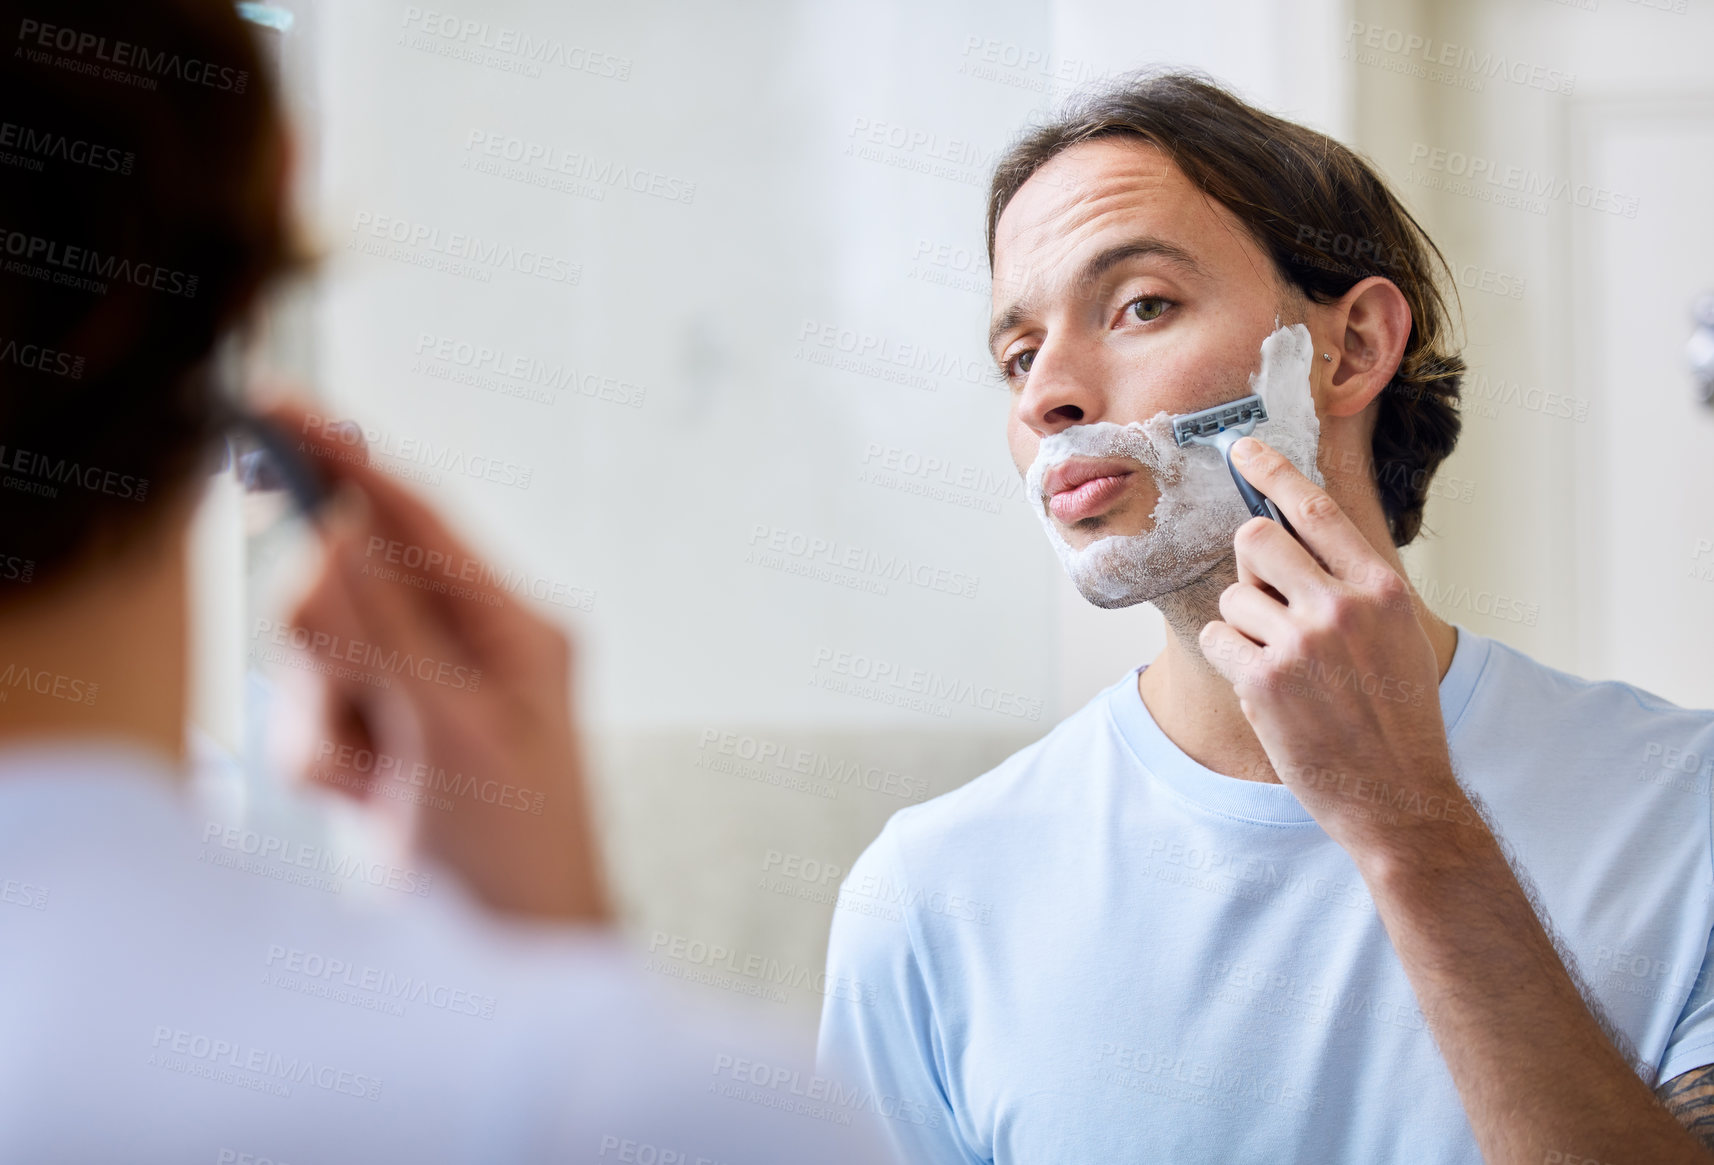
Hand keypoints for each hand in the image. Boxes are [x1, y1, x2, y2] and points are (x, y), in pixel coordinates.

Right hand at [269, 403, 609, 924]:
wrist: (515, 954)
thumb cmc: (519, 847)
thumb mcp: (454, 731)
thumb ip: (389, 629)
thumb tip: (338, 532)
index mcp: (514, 625)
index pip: (418, 518)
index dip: (349, 462)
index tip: (280, 408)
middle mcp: (470, 645)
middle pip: (350, 580)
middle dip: (329, 642)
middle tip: (351, 698)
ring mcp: (421, 692)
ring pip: (316, 649)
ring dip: (322, 711)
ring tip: (366, 772)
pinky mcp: (382, 737)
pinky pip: (308, 710)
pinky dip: (316, 753)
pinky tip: (359, 796)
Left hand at [1197, 437, 1478, 862]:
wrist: (1401, 797)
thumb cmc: (1397, 717)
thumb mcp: (1396, 635)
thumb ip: (1352, 585)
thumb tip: (1294, 535)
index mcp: (1382, 588)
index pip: (1315, 508)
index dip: (1272, 472)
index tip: (1243, 450)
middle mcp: (1343, 605)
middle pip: (1256, 539)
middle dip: (1251, 566)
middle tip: (1269, 603)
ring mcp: (1302, 642)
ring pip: (1233, 595)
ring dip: (1244, 625)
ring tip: (1281, 665)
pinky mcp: (1265, 680)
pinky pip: (1218, 639)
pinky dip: (1231, 659)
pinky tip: (1264, 688)